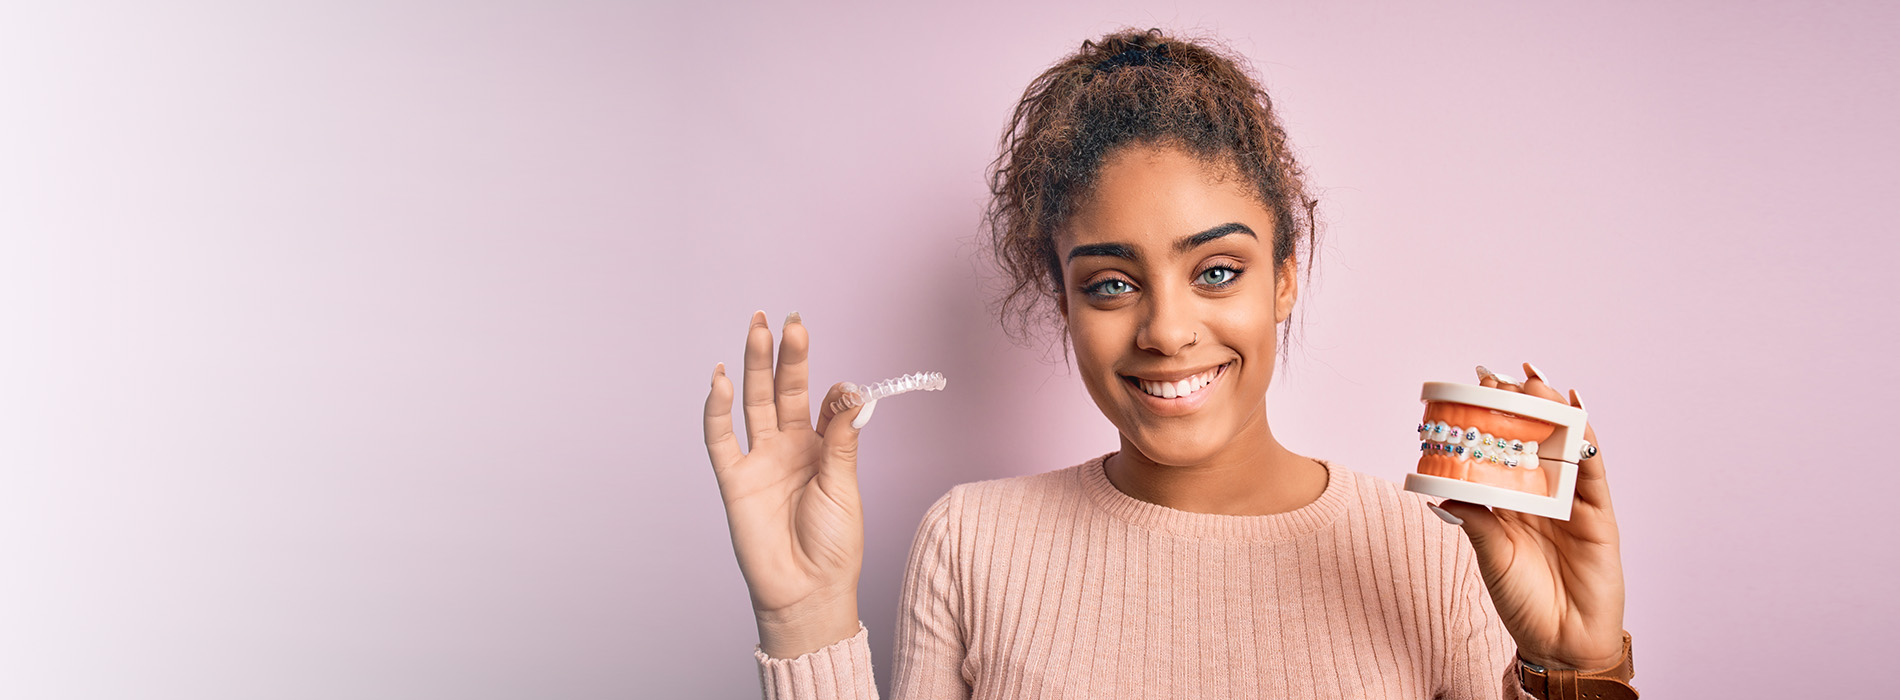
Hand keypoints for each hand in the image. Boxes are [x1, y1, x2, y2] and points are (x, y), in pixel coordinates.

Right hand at [702, 310, 875, 657]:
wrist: (807, 592)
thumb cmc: (833, 546)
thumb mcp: (845, 487)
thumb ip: (843, 439)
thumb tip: (854, 392)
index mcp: (820, 448)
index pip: (821, 402)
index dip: (829, 386)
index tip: (841, 381)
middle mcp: (787, 447)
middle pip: (782, 390)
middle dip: (783, 354)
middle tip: (785, 318)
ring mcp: (759, 460)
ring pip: (753, 402)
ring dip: (753, 365)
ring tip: (757, 328)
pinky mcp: (734, 479)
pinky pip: (720, 439)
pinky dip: (715, 409)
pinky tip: (717, 378)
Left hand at [1436, 363, 1626, 671]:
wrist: (1561, 642)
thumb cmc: (1522, 601)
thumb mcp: (1490, 555)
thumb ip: (1476, 519)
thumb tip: (1445, 487)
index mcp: (1510, 500)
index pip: (1499, 448)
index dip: (1489, 418)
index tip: (1470, 387)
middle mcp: (1541, 493)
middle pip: (1531, 437)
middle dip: (1516, 404)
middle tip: (1497, 378)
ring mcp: (1571, 500)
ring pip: (1563, 444)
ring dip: (1550, 411)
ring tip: (1533, 384)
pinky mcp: (1598, 513)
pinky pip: (1594, 468)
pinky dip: (1588, 438)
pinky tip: (1579, 410)